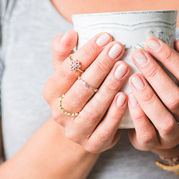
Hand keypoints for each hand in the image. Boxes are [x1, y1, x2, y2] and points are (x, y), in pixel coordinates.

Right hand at [43, 30, 130, 152]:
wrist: (83, 128)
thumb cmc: (78, 89)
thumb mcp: (67, 69)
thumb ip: (65, 49)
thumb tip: (70, 33)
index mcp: (51, 91)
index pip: (67, 69)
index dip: (86, 52)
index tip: (105, 37)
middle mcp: (59, 113)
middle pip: (81, 89)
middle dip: (100, 67)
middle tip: (118, 48)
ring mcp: (75, 131)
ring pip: (93, 109)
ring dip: (110, 87)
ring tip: (124, 68)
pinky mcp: (93, 144)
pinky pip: (106, 129)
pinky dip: (116, 113)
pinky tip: (127, 97)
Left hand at [127, 38, 178, 157]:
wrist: (161, 124)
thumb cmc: (172, 88)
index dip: (171, 58)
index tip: (151, 41)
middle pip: (176, 97)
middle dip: (156, 74)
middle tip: (138, 55)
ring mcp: (174, 135)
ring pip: (165, 120)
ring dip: (148, 98)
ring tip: (133, 77)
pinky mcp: (154, 144)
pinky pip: (148, 134)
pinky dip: (138, 116)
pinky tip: (127, 98)